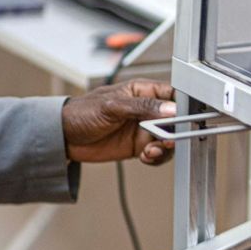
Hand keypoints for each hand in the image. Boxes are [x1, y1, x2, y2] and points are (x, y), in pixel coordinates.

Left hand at [62, 79, 176, 164]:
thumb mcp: (113, 106)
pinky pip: (157, 153)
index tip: (186, 118)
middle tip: (168, 139)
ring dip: (165, 148)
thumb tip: (170, 109)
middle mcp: (147, 110)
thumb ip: (142, 107)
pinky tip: (145, 157)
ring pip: (168, 139)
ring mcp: (144, 129)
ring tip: (151, 151)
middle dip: (175, 131)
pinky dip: (156, 158)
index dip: (183, 106)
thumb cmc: (82, 112)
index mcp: (142, 91)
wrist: (64, 136)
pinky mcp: (139, 146)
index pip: (172, 95)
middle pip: (175, 120)